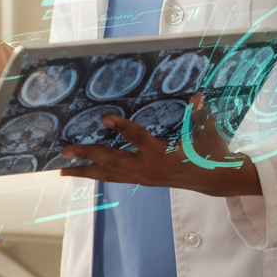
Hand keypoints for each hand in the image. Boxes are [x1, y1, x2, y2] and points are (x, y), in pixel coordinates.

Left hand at [60, 95, 261, 197]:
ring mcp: (143, 177)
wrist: (214, 179)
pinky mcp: (141, 180)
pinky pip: (114, 178)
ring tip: (62, 169)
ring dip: (85, 171)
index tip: (105, 117)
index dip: (122, 128)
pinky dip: (97, 174)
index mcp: (163, 154)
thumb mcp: (207, 131)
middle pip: (112, 161)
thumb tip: (197, 96)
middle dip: (87, 155)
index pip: (139, 139)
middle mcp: (148, 169)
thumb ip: (199, 114)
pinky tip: (82, 171)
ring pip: (109, 175)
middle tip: (65, 150)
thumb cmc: (209, 151)